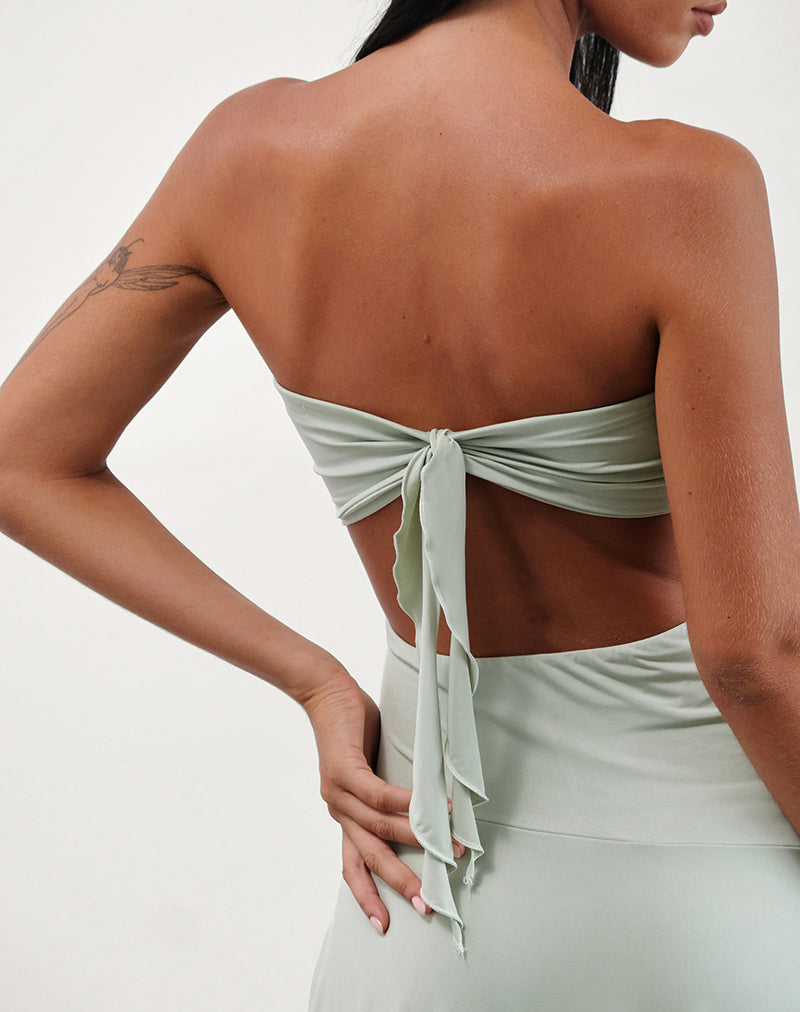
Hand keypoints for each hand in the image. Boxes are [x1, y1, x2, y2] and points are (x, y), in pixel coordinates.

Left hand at [304, 675, 440, 931]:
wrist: (325, 691)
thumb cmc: (353, 728)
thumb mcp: (371, 768)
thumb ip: (389, 793)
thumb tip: (426, 807)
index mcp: (344, 815)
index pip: (354, 865)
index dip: (367, 895)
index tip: (384, 925)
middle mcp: (338, 811)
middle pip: (369, 857)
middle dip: (399, 884)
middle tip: (426, 906)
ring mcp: (338, 793)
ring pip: (380, 827)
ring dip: (418, 840)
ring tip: (448, 849)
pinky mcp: (344, 770)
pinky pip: (379, 795)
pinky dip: (407, 804)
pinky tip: (430, 809)